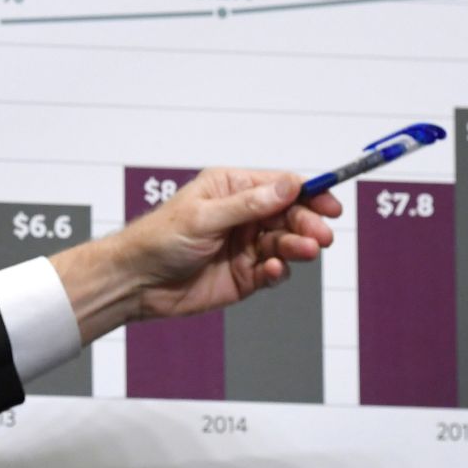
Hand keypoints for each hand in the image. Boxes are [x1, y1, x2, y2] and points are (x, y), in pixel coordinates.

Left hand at [49, 168, 340, 344]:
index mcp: (232, 189)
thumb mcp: (204, 217)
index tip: (331, 204)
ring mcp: (245, 246)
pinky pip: (273, 271)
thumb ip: (250, 204)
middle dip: (308, 224)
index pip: (281, 186)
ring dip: (297, 247)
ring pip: (285, 243)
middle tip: (320, 236)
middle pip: (290, 216)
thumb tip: (289, 184)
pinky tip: (273, 270)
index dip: (309, 194)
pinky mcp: (244, 276)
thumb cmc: (159, 240)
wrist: (136, 283)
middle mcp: (242, 216)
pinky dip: (278, 271)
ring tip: (302, 252)